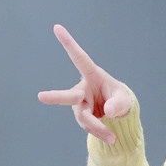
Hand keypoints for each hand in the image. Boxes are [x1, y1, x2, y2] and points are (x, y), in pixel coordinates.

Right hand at [37, 24, 132, 144]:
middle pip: (69, 96)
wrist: (117, 115)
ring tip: (113, 138)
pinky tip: (109, 136)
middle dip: (56, 97)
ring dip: (98, 129)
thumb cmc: (120, 100)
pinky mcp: (81, 115)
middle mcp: (82, 89)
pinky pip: (87, 126)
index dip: (69, 44)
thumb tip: (108, 112)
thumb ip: (118, 105)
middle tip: (41, 97)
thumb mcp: (124, 101)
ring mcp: (80, 103)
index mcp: (93, 75)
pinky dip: (99, 133)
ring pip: (84, 118)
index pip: (80, 59)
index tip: (57, 27)